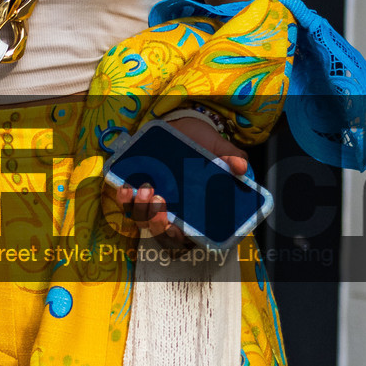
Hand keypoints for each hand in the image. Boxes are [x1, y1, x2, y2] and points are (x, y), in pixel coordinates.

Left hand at [104, 113, 252, 249]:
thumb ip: (231, 157)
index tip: (176, 228)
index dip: (179, 238)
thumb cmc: (202, 144)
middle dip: (157, 224)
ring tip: (145, 189)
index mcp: (196, 213)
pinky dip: (124, 199)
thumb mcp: (218, 148)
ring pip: (143, 222)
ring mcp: (154, 205)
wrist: (182, 126)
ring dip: (140, 210)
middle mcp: (174, 214)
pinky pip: (127, 204)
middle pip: (162, 235)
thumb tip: (241, 167)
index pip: (188, 238)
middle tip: (160, 202)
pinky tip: (126, 186)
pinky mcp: (138, 193)